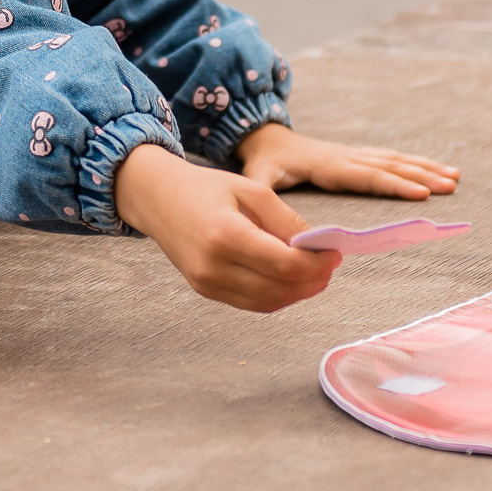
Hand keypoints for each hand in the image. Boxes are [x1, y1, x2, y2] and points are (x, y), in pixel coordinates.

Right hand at [114, 144, 337, 313]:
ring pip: (268, 302)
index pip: (284, 264)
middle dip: (313, 280)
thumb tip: (318, 247)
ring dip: (298, 292)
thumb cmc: (204, 188)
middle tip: (330, 264)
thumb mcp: (251, 189)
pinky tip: (290, 279)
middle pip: (279, 289)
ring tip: (315, 273)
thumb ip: (286, 220)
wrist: (157, 198)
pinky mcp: (206, 290)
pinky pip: (252, 302)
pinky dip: (278, 295)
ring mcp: (207, 283)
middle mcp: (213, 266)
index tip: (334, 253)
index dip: (316, 264)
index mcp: (225, 235)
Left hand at [234, 123, 458, 199]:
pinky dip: (414, 163)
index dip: (394, 185)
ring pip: (395, 161)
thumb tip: (275, 225)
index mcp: (328, 166)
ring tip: (454, 177)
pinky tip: (434, 168)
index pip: (367, 177)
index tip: (421, 193)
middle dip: (422, 177)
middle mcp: (346, 158)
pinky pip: (390, 159)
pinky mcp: (355, 156)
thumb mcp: (258, 179)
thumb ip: (264, 200)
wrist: (263, 137)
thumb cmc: (262, 163)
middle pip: (390, 167)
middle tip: (451, 186)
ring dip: (425, 168)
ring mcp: (353, 155)